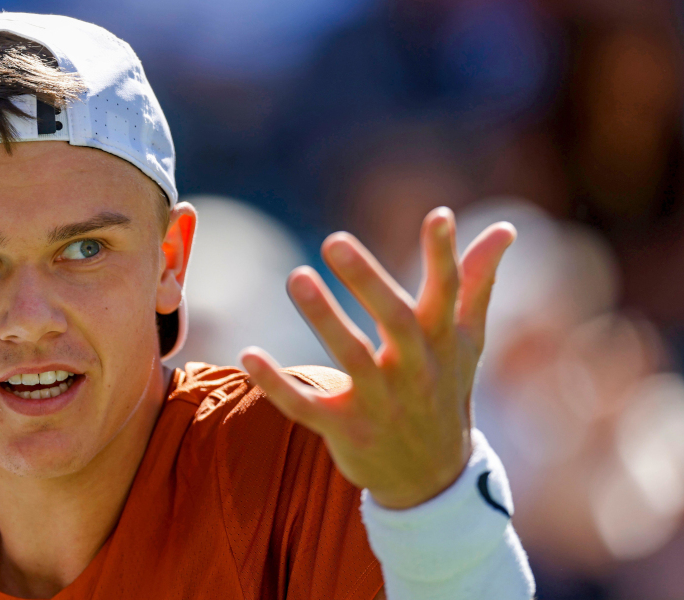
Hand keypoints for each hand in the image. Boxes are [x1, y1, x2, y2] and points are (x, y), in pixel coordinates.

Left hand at [240, 207, 515, 508]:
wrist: (432, 480)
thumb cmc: (445, 393)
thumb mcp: (465, 343)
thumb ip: (477, 284)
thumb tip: (504, 229)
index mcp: (442, 344)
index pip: (448, 294)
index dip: (444, 256)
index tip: (438, 215)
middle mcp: (415, 371)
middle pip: (396, 321)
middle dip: (368, 281)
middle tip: (334, 241)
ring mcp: (379, 403)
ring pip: (352, 358)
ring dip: (324, 318)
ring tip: (296, 277)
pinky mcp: (345, 429)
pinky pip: (306, 407)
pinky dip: (276, 383)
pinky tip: (248, 354)